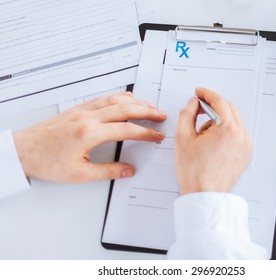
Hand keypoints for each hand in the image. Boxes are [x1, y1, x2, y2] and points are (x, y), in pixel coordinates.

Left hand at [13, 92, 166, 182]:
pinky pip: (103, 98)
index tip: (157, 136)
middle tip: (161, 115)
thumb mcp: (79, 173)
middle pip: (125, 108)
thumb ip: (108, 171)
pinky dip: (118, 97)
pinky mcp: (77, 109)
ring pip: (115, 99)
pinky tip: (124, 99)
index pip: (127, 130)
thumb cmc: (46, 161)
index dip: (146, 133)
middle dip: (147, 111)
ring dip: (135, 101)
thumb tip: (128, 170)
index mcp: (90, 133)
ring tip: (148, 105)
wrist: (23, 150)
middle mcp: (88, 117)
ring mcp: (82, 110)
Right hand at [175, 88, 251, 193]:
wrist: (204, 195)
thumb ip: (187, 113)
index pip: (219, 101)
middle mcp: (241, 136)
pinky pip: (237, 133)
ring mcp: (246, 146)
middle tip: (198, 111)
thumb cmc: (195, 173)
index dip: (207, 94)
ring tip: (203, 137)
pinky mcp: (246, 153)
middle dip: (213, 106)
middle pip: (229, 108)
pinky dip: (225, 132)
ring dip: (218, 120)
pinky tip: (212, 143)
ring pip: (234, 121)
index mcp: (228, 130)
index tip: (199, 93)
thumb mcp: (183, 138)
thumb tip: (193, 103)